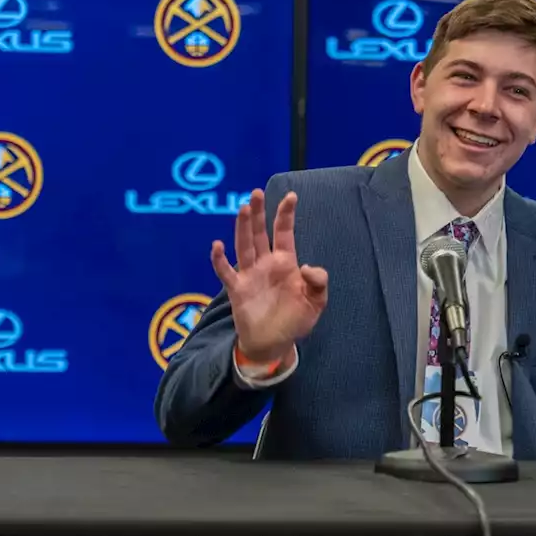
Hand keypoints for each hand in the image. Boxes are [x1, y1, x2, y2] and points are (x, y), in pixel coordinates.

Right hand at [210, 189, 327, 363]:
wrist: (274, 344)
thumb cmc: (295, 320)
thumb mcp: (316, 302)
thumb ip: (317, 282)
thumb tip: (304, 267)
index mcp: (285, 263)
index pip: (284, 232)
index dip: (286, 214)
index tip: (291, 196)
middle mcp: (266, 264)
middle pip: (260, 233)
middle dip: (260, 213)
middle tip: (256, 192)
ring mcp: (250, 275)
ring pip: (244, 245)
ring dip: (243, 228)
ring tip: (244, 209)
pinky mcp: (237, 289)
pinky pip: (226, 272)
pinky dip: (220, 259)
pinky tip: (217, 245)